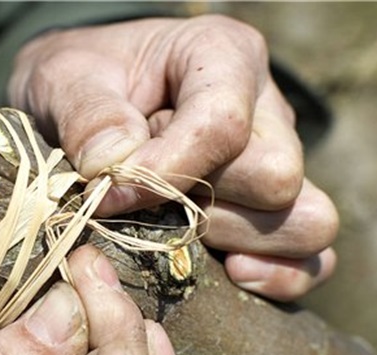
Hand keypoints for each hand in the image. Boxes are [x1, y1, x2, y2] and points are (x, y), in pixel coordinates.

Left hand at [9, 15, 338, 300]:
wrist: (85, 100)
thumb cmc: (80, 84)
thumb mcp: (64, 80)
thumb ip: (87, 116)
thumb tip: (115, 167)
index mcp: (221, 57)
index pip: (224, 124)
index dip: (166, 172)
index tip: (109, 192)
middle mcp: (263, 108)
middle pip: (273, 178)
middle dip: (199, 207)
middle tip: (141, 203)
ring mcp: (276, 160)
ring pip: (305, 220)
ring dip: (233, 241)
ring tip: (175, 229)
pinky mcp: (274, 210)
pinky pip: (311, 257)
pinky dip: (277, 277)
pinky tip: (226, 272)